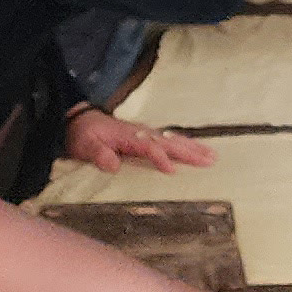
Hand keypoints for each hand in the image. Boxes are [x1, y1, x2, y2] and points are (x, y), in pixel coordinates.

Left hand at [62, 108, 215, 175]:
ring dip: (192, 147)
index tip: (172, 170)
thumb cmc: (82, 135)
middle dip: (188, 151)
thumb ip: (97, 153)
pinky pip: (169, 140)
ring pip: (172, 140)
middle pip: (167, 141)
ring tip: (212, 155)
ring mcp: (144, 133)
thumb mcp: (84, 145)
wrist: (79, 121)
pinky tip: (195, 150)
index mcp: (127, 136)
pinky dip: (184, 144)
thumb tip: (112, 164)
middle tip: (209, 160)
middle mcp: (140, 133)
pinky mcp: (146, 136)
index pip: (147, 147)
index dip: (159, 157)